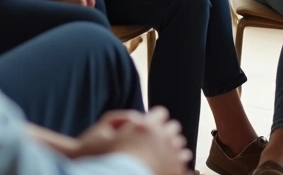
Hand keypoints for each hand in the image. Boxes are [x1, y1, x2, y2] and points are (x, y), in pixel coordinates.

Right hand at [75, 108, 191, 174]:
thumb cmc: (101, 161)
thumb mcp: (99, 132)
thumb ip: (118, 119)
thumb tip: (135, 119)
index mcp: (147, 127)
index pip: (160, 114)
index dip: (153, 121)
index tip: (147, 128)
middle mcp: (163, 139)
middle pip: (173, 129)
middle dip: (164, 134)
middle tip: (151, 144)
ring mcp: (172, 158)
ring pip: (180, 148)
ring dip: (171, 151)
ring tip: (158, 160)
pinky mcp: (176, 173)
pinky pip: (184, 165)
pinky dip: (176, 166)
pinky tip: (165, 169)